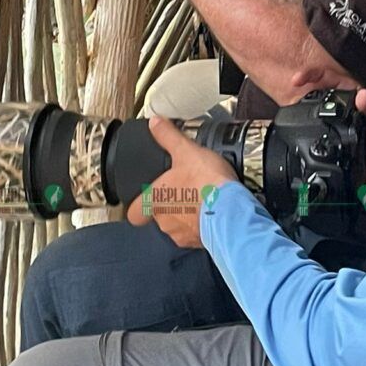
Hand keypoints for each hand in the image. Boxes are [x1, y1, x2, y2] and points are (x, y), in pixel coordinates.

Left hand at [127, 117, 237, 247]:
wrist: (231, 211)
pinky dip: (203, 225)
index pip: (134, 213)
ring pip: (179, 226)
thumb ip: (168, 136)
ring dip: (188, 215)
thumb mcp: (186, 151)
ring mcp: (182, 234)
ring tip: (203, 200)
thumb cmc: (206, 183)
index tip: (144, 200)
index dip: (137, 207)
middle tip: (185, 190)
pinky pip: (197, 234)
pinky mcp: (200, 243)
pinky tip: (214, 211)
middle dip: (171, 205)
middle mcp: (165, 221)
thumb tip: (155, 123)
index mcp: (155, 200)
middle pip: (160, 216)